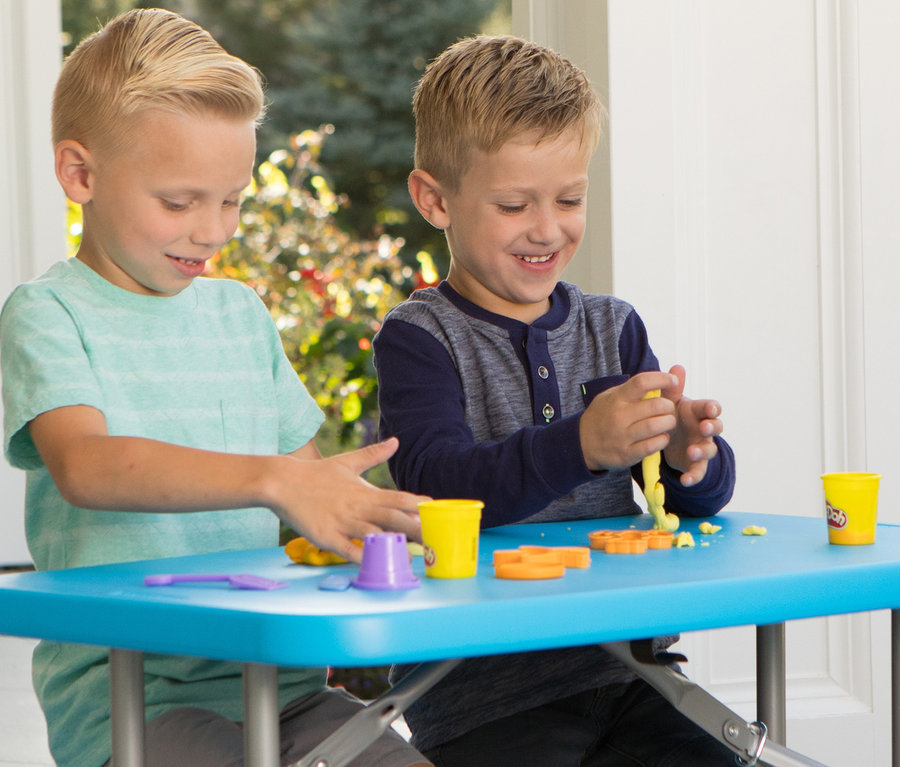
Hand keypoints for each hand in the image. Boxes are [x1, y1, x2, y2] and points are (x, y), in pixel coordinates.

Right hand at [272, 438, 430, 563]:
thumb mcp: (347, 461)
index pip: (398, 498)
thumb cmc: (316, 474)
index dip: (418, 505)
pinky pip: (348, 549)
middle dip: (415, 529)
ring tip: (412, 556)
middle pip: (393, 518)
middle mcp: (358, 507)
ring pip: (373, 535)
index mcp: (365, 492)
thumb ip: (373, 454)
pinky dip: (362, 556)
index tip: (438, 511)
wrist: (282, 481)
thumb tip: (396, 441)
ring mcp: (343, 522)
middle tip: (436, 538)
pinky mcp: (326, 536)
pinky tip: (374, 563)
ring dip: (393, 545)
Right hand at [579, 371, 678, 471]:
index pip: (642, 382)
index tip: (673, 381)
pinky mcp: (627, 454)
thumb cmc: (604, 415)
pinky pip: (653, 446)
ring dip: (668, 422)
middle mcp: (619, 416)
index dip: (663, 379)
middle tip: (668, 408)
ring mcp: (622, 436)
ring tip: (667, 422)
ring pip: (656, 426)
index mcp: (617, 398)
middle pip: (655, 406)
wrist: (581, 444)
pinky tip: (660, 436)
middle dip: (669, 405)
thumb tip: (675, 374)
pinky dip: (662, 439)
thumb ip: (639, 387)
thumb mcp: (614, 396)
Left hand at [660, 364, 722, 486]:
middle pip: (716, 427)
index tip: (710, 408)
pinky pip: (698, 471)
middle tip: (705, 426)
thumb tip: (677, 367)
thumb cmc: (673, 415)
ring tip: (692, 450)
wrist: (668, 437)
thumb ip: (673, 388)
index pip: (711, 407)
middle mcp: (704, 429)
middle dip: (713, 426)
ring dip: (703, 450)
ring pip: (709, 449)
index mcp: (698, 412)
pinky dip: (693, 476)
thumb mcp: (670, 402)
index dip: (713, 408)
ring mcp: (702, 446)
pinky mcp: (695, 463)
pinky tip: (685, 481)